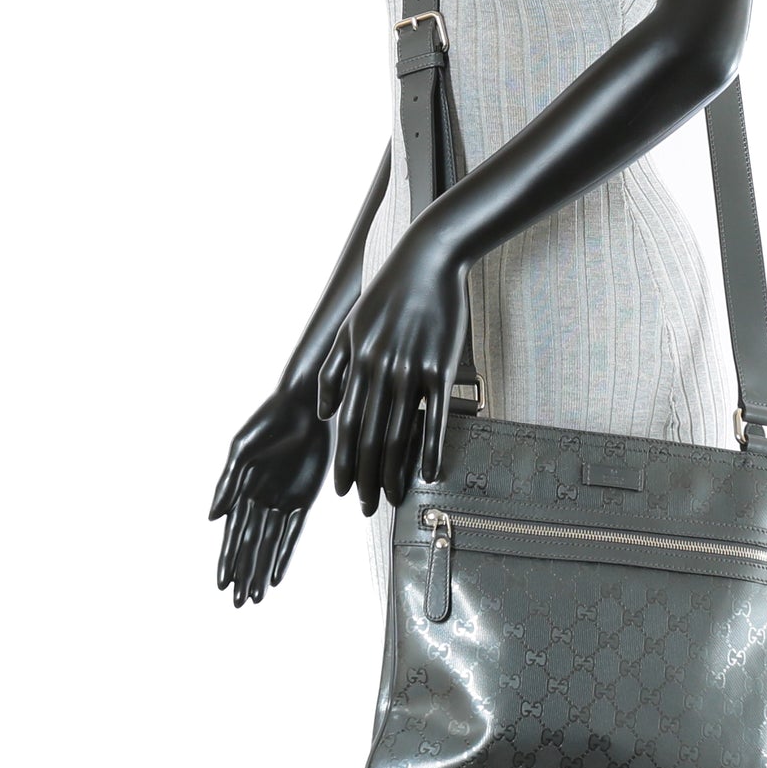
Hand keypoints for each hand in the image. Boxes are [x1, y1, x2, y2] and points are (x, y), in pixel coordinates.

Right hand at [208, 384, 331, 605]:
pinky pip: (294, 532)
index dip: (228, 558)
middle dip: (243, 573)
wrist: (305, 406)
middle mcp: (260, 499)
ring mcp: (282, 500)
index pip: (233, 532)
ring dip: (262, 570)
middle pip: (250, 545)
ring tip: (255, 598)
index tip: (221, 584)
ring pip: (270, 544)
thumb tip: (212, 518)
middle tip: (238, 603)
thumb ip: (228, 483)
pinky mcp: (305, 498)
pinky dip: (284, 553)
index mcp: (241, 490)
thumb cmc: (268, 421)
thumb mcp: (242, 449)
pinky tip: (276, 575)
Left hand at [315, 228, 468, 514]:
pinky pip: (434, 417)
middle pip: (370, 437)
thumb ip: (333, 370)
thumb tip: (325, 413)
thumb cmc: (388, 294)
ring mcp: (410, 369)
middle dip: (366, 478)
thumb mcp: (349, 327)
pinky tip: (429, 472)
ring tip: (393, 497)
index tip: (344, 491)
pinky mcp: (440, 366)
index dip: (344, 462)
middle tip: (368, 507)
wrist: (428, 260)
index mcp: (356, 362)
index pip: (345, 426)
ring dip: (394, 472)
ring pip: (399, 433)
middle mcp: (379, 370)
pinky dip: (431, 449)